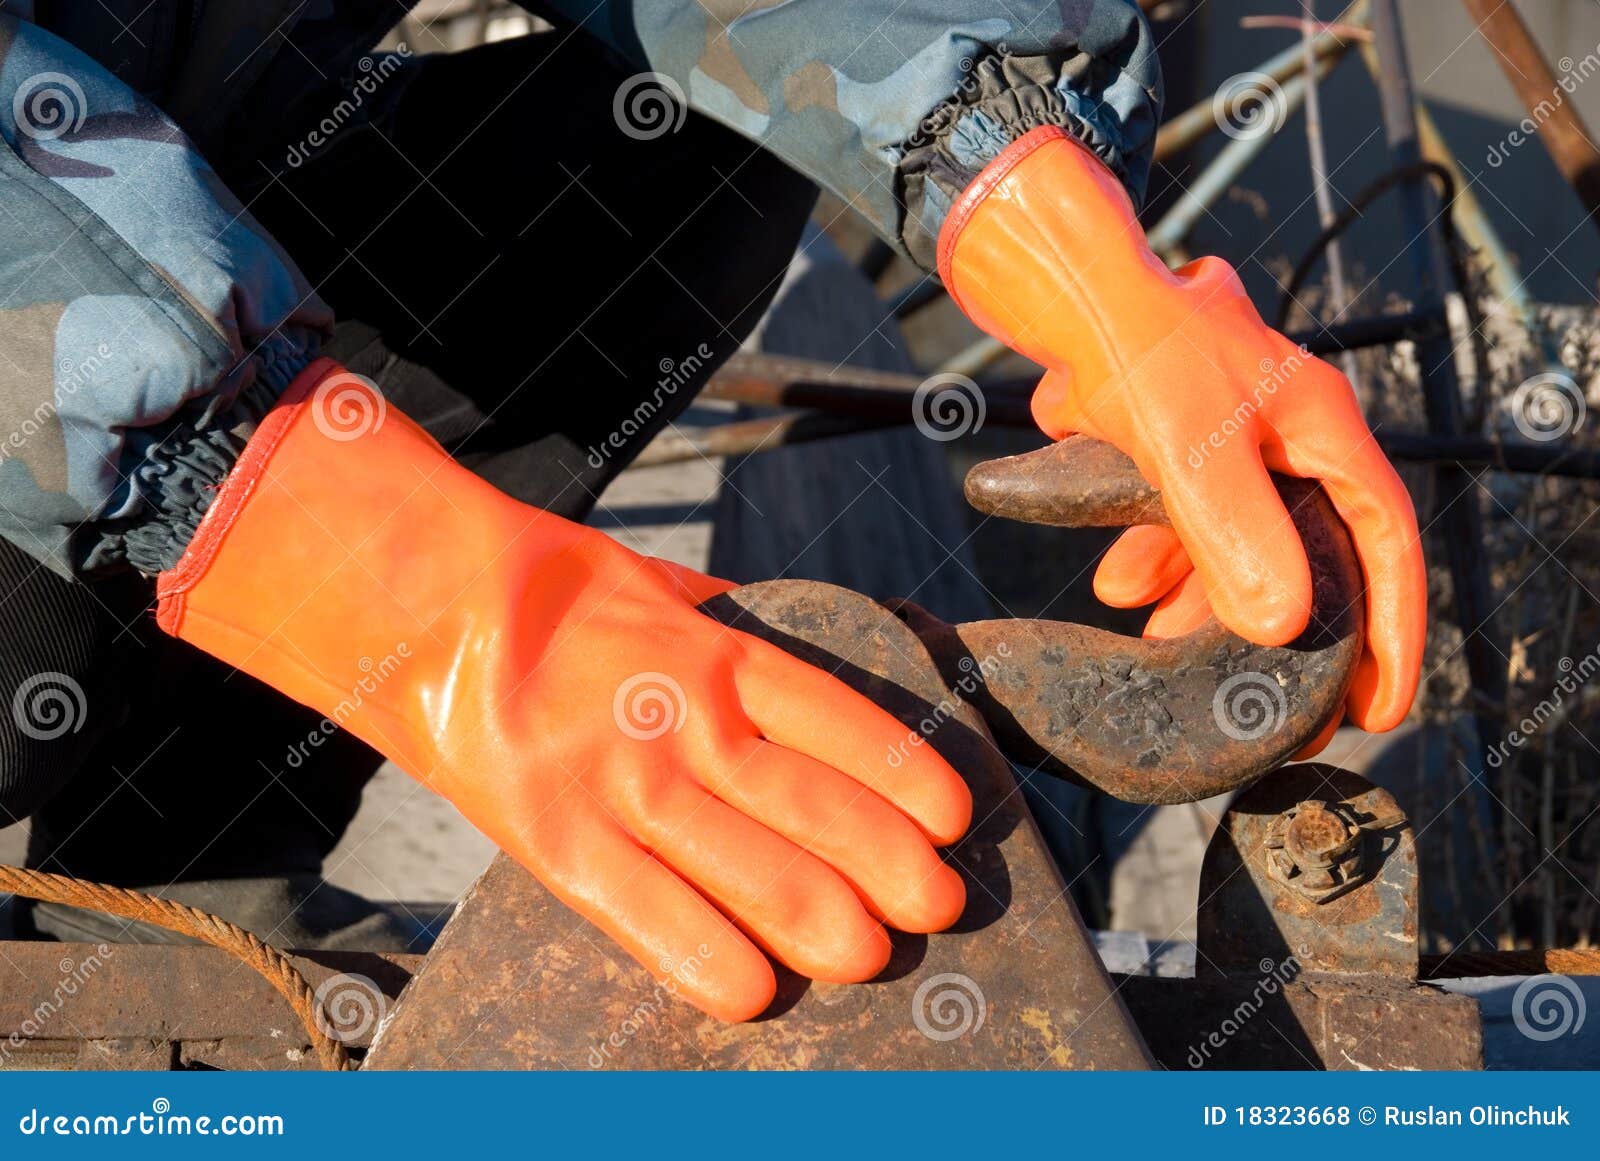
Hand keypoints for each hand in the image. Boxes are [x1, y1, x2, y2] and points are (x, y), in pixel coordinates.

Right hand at [157, 360, 970, 1021]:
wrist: (427, 605)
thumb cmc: (552, 595)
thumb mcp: (660, 588)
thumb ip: (729, 626)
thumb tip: (792, 638)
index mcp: (715, 655)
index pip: (835, 717)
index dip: (900, 771)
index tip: (950, 816)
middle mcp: (683, 721)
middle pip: (808, 802)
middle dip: (886, 862)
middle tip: (937, 904)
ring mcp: (623, 783)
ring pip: (745, 862)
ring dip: (821, 915)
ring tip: (873, 954)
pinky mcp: (559, 838)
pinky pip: (643, 910)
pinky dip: (703, 955)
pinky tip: (756, 991)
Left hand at [938, 127, 1424, 732]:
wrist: (1070, 297)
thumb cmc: (1140, 349)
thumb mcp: (1191, 448)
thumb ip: (1235, 533)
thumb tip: (1281, 625)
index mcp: (1322, 431)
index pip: (1385, 540)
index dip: (1391, 627)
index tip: (1379, 707)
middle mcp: (1289, 440)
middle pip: (1314, 555)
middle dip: (1289, 634)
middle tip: (1275, 712)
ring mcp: (1236, 445)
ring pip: (1240, 546)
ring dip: (1205, 604)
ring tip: (1170, 653)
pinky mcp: (1182, 451)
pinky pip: (1186, 526)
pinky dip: (1159, 563)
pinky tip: (1121, 591)